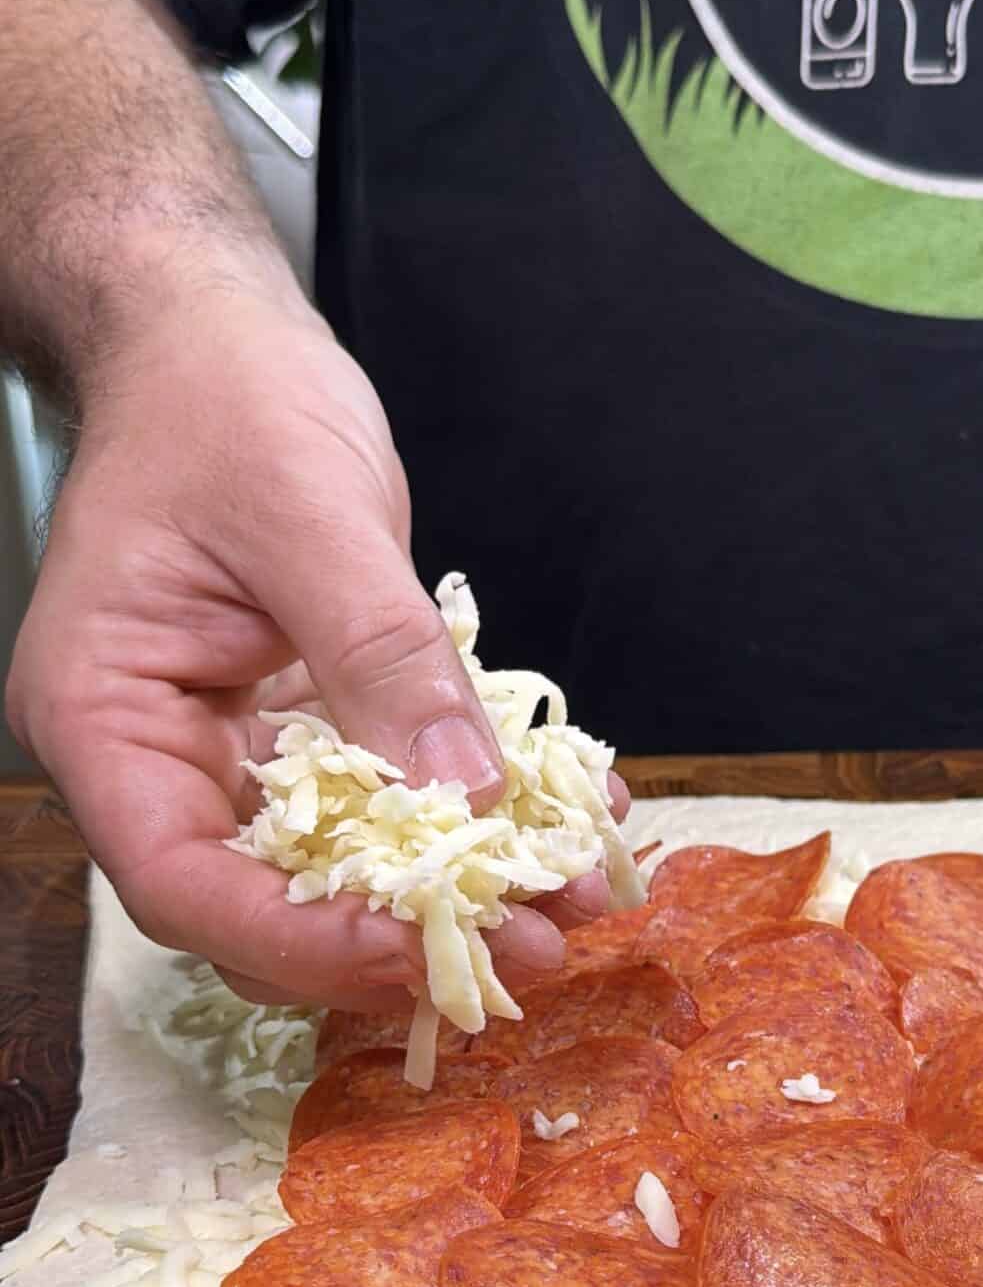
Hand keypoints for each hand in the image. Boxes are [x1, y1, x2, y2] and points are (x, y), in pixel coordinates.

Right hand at [5, 278, 629, 1006]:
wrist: (217, 338)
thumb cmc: (222, 398)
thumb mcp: (308, 512)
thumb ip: (382, 655)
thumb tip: (461, 793)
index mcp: (104, 715)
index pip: (180, 882)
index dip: (301, 939)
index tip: (422, 948)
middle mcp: (156, 757)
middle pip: (260, 906)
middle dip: (396, 941)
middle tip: (532, 947)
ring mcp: (230, 751)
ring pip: (333, 874)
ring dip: (453, 900)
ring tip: (572, 905)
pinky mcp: (303, 733)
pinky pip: (384, 807)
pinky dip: (470, 826)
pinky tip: (564, 824)